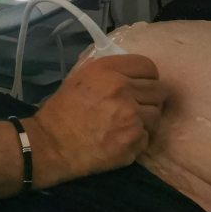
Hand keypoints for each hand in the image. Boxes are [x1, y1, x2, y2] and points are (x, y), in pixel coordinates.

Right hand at [29, 54, 166, 185]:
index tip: (141, 85)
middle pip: (159, 90)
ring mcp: (132, 116)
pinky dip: (138, 140)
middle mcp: (123, 89)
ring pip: (157, 115)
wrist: (51, 145)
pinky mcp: (134, 140)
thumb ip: (106, 71)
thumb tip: (126, 70)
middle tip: (137, 106)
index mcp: (108, 70)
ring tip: (127, 125)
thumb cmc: (62, 110)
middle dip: (150, 98)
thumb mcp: (79, 78)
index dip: (147, 76)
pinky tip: (121, 139)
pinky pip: (148, 136)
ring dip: (146, 120)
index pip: (147, 66)